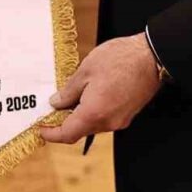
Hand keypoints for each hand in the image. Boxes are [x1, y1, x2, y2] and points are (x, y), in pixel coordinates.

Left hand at [38, 34, 161, 144]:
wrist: (151, 57)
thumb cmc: (120, 59)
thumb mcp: (86, 70)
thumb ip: (68, 91)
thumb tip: (56, 103)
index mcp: (94, 113)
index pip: (67, 134)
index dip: (51, 134)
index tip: (40, 129)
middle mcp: (108, 122)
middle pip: (80, 130)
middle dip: (64, 122)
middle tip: (52, 107)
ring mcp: (120, 120)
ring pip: (93, 124)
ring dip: (79, 115)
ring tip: (71, 96)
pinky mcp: (128, 114)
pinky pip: (105, 118)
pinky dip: (93, 111)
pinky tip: (89, 95)